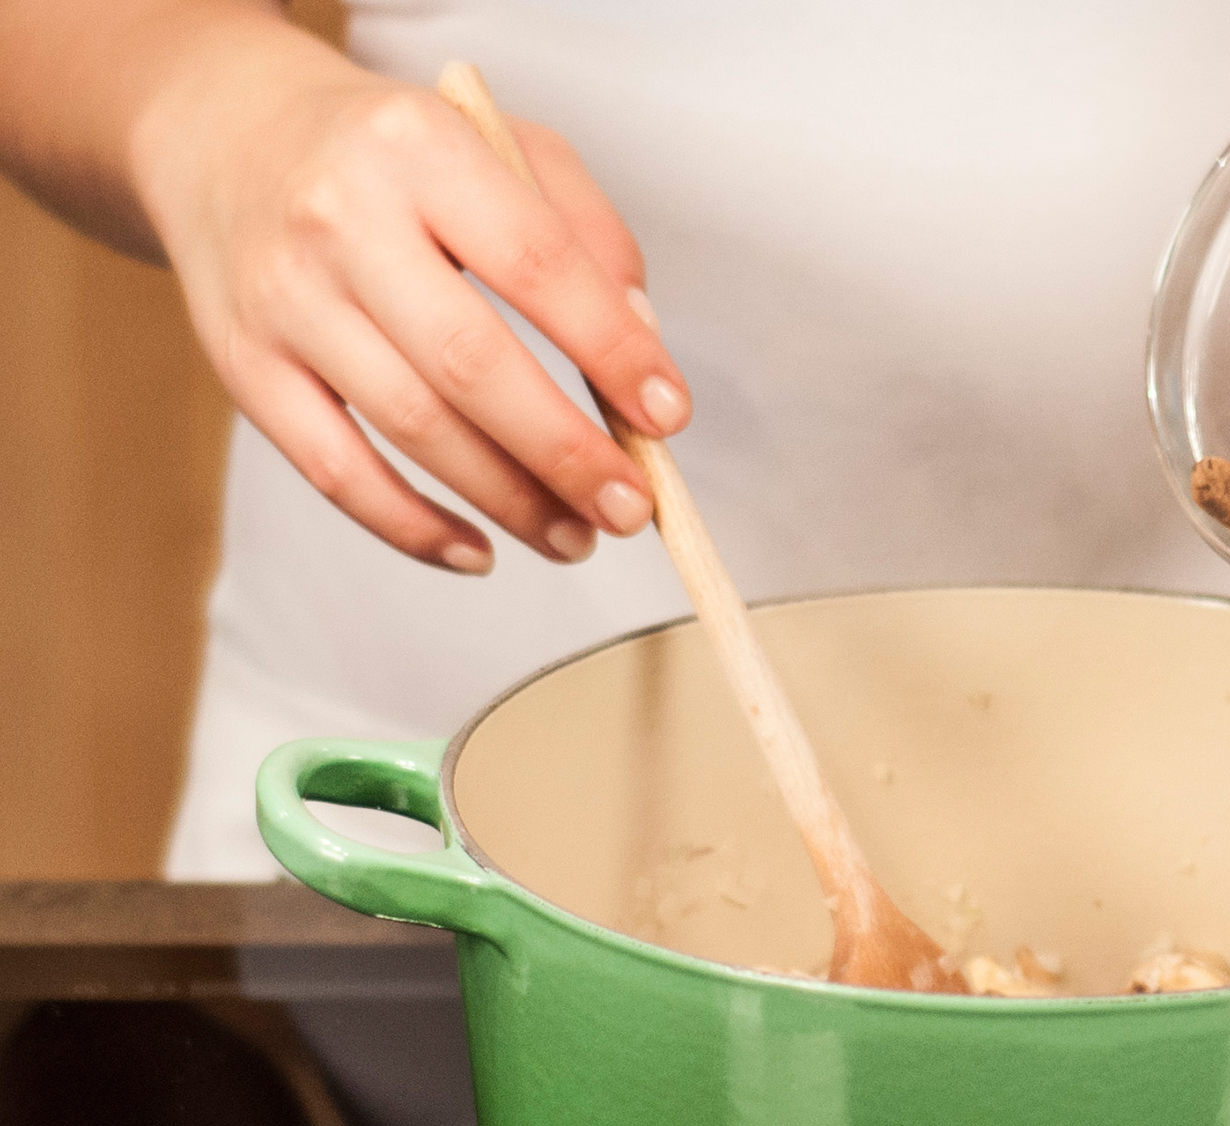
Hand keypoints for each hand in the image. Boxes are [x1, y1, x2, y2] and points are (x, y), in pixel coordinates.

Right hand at [134, 27, 686, 572]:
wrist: (222, 131)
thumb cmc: (391, 154)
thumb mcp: (502, 142)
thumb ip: (587, 235)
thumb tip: (642, 347)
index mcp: (419, 147)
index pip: (536, 263)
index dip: (612, 350)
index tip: (668, 415)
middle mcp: (340, 219)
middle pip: (470, 362)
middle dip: (566, 452)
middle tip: (631, 507)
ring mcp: (284, 297)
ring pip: (411, 427)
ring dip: (509, 501)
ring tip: (577, 536)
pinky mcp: (245, 364)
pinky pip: (334, 470)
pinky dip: (412, 528)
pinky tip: (478, 551)